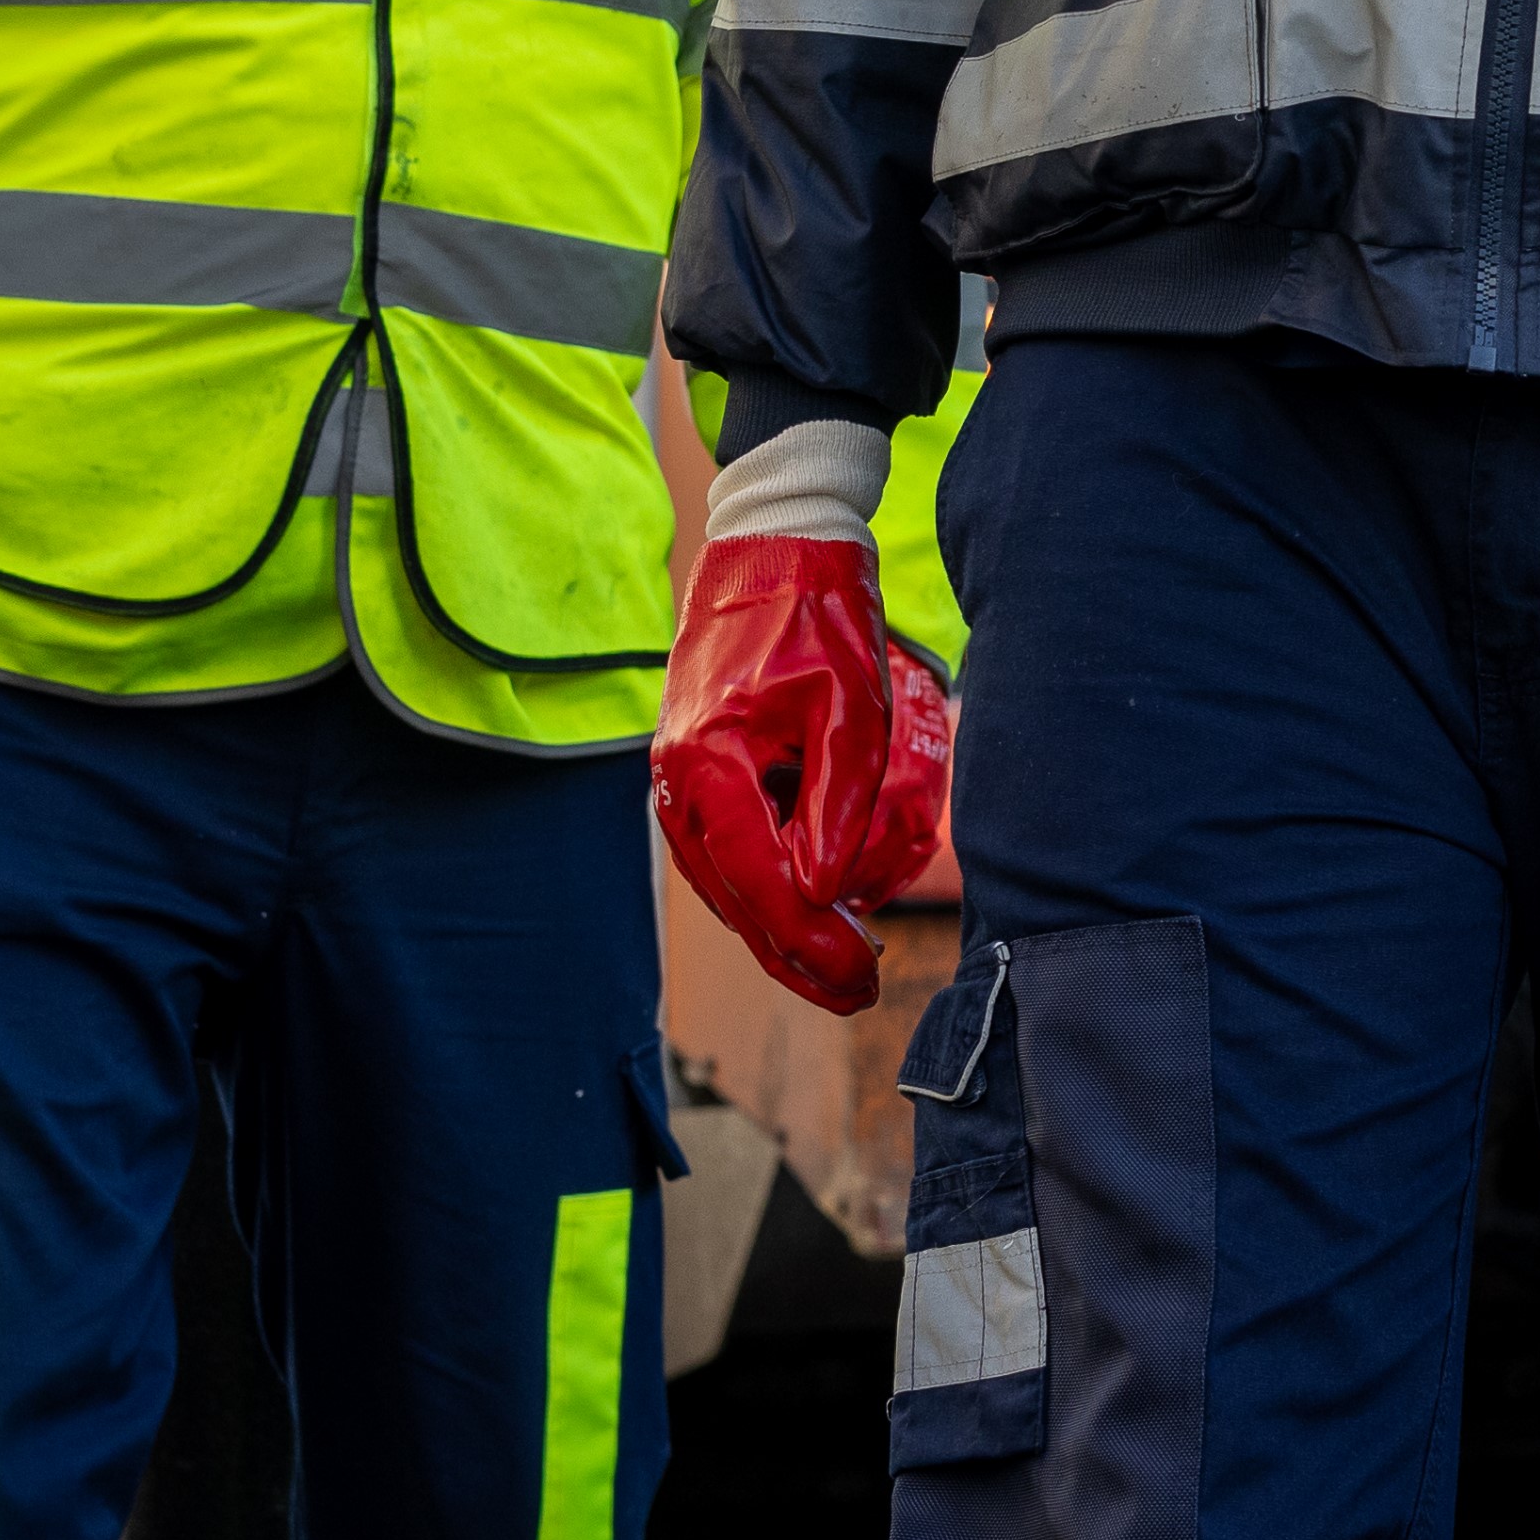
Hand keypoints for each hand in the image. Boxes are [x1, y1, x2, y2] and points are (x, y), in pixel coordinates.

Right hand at [657, 534, 946, 1015]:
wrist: (774, 547)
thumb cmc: (818, 617)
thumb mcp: (849, 709)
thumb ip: (836, 804)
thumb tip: (822, 893)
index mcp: (707, 764)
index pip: (759, 882)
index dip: (810, 940)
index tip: (861, 976)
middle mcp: (678, 783)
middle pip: (735, 899)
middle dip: (797, 954)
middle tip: (860, 992)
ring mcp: (680, 780)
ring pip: (727, 885)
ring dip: (780, 931)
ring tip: (842, 969)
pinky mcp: (696, 773)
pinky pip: (728, 852)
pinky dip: (766, 888)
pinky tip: (816, 908)